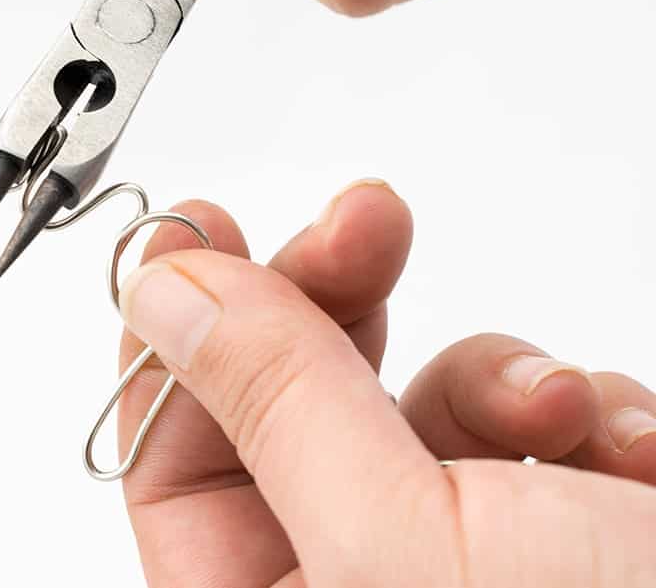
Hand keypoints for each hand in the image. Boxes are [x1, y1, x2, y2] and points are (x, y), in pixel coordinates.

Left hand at [115, 183, 655, 585]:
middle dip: (332, 310)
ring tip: (567, 412)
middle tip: (362, 224)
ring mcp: (471, 574)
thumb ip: (275, 402)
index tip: (195, 236)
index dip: (175, 346)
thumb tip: (169, 292)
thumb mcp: (402, 537)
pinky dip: (585, 416)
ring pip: (423, 411)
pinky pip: (532, 432)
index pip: (172, 475)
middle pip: (293, 419)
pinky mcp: (567, 540)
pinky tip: (638, 456)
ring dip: (495, 379)